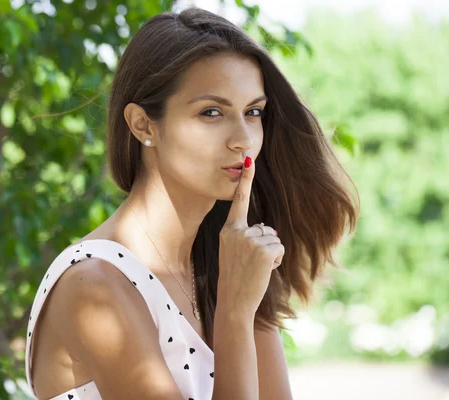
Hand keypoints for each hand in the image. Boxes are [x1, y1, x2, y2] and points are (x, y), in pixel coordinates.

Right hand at [218, 156, 284, 314]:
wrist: (233, 302)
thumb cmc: (234, 278)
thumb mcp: (232, 252)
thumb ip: (246, 236)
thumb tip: (270, 228)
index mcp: (228, 230)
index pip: (239, 201)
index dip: (245, 180)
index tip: (249, 160)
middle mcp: (237, 232)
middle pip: (265, 227)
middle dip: (265, 244)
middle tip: (249, 264)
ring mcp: (250, 240)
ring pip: (274, 237)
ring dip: (271, 253)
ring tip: (255, 268)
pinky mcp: (264, 250)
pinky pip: (280, 248)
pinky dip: (276, 260)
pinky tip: (263, 271)